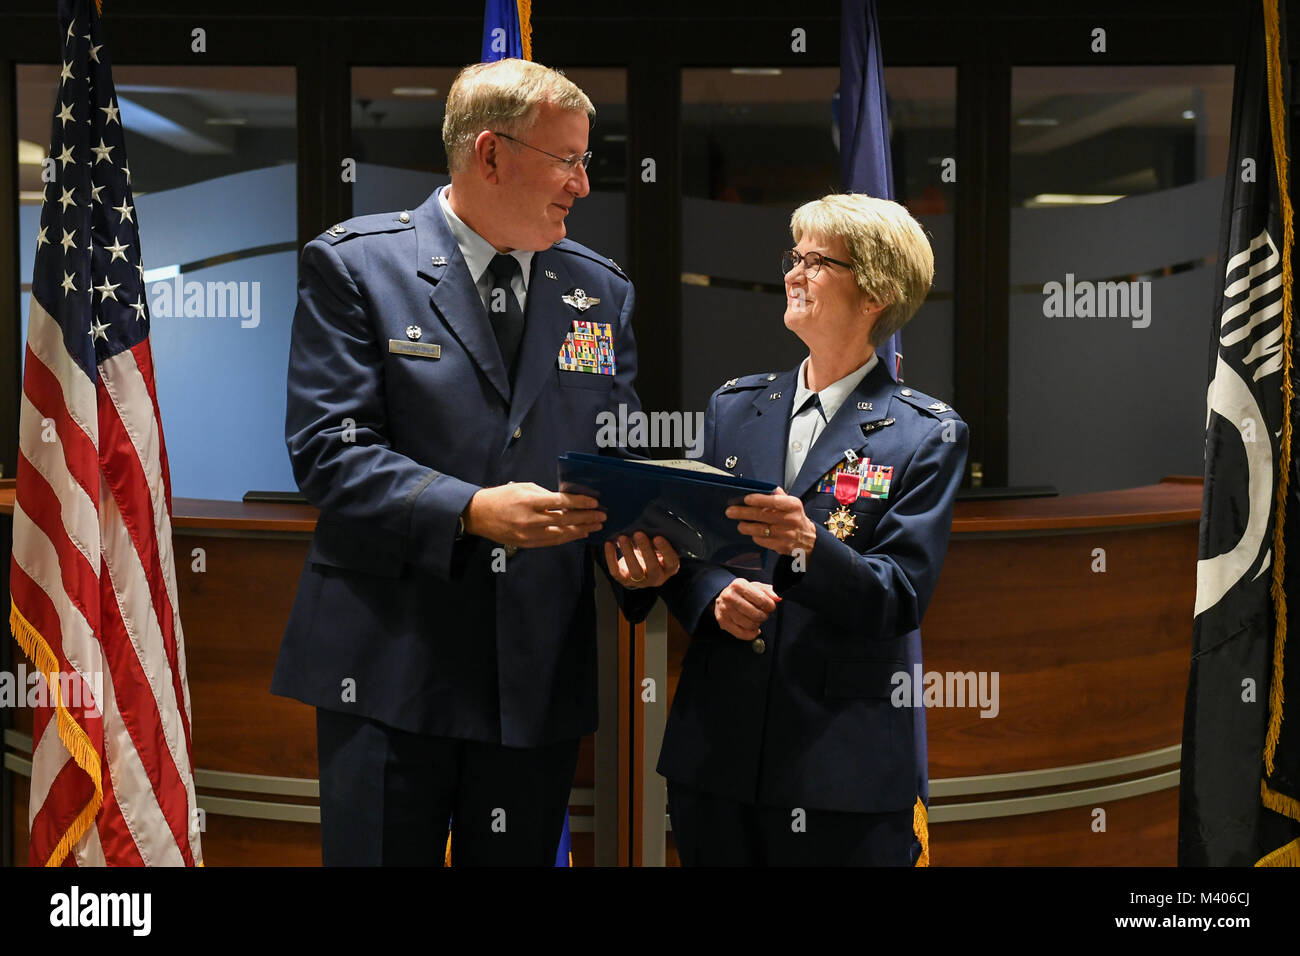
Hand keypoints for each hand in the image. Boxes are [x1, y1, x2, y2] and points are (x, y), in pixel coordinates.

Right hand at [463, 482, 604, 547]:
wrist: (479, 515)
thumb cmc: (501, 497)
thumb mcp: (524, 488)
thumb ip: (545, 495)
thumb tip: (565, 502)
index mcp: (529, 501)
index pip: (561, 502)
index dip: (580, 503)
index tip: (594, 502)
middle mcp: (530, 519)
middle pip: (565, 520)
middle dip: (586, 518)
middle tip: (601, 516)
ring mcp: (528, 534)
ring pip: (560, 535)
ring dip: (580, 530)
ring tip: (594, 526)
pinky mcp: (526, 544)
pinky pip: (551, 542)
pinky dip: (566, 538)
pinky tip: (577, 534)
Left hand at [604, 533, 679, 588]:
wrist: (642, 566)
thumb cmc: (653, 551)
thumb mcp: (659, 546)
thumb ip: (658, 538)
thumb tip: (650, 522)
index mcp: (669, 568)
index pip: (671, 561)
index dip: (665, 550)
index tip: (657, 537)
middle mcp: (657, 578)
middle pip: (653, 567)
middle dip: (645, 549)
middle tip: (638, 533)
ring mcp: (641, 582)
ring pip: (635, 571)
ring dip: (628, 552)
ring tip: (622, 537)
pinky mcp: (625, 581)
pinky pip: (617, 572)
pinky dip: (611, 558)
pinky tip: (609, 543)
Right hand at [713, 578, 779, 640]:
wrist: (723, 597)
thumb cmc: (741, 592)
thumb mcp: (755, 586)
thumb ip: (768, 591)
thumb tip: (777, 598)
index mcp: (739, 585)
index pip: (761, 599)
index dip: (770, 606)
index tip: (771, 607)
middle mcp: (730, 597)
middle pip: (756, 614)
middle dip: (764, 616)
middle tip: (763, 614)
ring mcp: (725, 610)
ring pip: (749, 625)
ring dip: (757, 624)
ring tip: (756, 620)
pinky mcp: (723, 621)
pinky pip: (741, 634)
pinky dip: (750, 634)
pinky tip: (753, 629)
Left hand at [725, 487, 816, 556]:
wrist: (808, 538)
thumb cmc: (795, 518)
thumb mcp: (792, 504)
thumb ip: (779, 495)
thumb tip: (764, 489)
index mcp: (793, 505)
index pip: (774, 501)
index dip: (759, 500)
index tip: (746, 499)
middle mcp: (790, 519)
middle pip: (762, 515)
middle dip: (743, 513)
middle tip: (730, 511)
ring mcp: (786, 534)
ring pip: (759, 530)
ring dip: (745, 526)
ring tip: (740, 524)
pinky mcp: (781, 546)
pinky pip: (762, 540)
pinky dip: (755, 536)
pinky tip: (752, 533)